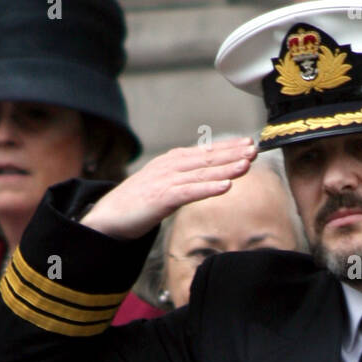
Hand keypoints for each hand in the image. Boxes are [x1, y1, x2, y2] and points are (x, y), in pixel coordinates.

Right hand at [80, 138, 256, 239]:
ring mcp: (165, 181)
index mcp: (170, 162)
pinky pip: (190, 192)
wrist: (107, 217)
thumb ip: (183, 180)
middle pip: (206, 158)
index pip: (204, 152)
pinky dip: (209, 188)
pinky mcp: (161, 198)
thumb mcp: (163, 186)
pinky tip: (226, 187)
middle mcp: (169, 166)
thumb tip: (205, 179)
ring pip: (202, 173)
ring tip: (247, 163)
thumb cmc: (136, 204)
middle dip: (232, 153)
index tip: (248, 144)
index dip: (227, 148)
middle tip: (254, 148)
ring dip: (226, 168)